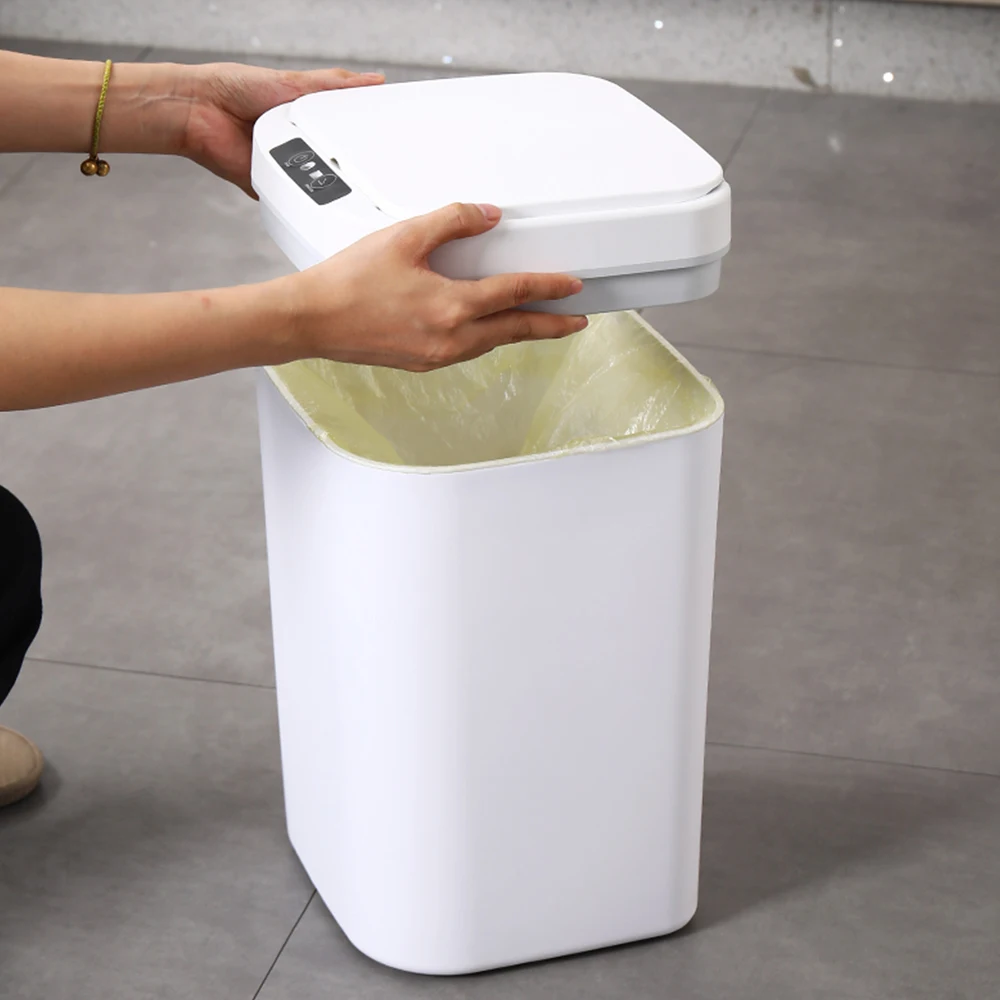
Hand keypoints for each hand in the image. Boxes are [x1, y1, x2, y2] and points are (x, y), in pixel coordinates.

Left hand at [180, 62, 383, 195]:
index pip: (343, 131)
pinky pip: (293, 196)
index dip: (363, 139)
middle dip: (350, 165)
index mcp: (305, 118)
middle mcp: (297, 144)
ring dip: (328, 180)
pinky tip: (316, 192)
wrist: (199, 111)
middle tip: (374, 167)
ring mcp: (285, 166)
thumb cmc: (236, 88)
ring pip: (318, 181)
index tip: (389, 142)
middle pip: (334, 160)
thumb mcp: (294, 82)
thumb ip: (333, 85)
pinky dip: (302, 196)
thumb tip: (373, 80)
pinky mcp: (272, 185)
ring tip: (342, 175)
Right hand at [285, 203, 587, 370]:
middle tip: (576, 322)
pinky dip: (488, 340)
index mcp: (451, 308)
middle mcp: (450, 339)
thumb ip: (451, 221)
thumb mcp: (404, 237)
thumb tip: (487, 215)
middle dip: (550, 326)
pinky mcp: (422, 362)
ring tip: (539, 326)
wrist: (312, 321)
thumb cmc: (348, 282)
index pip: (514, 294)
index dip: (548, 287)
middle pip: (515, 331)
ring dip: (520, 334)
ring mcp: (436, 356)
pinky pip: (468, 351)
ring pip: (492, 344)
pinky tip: (488, 332)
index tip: (572, 286)